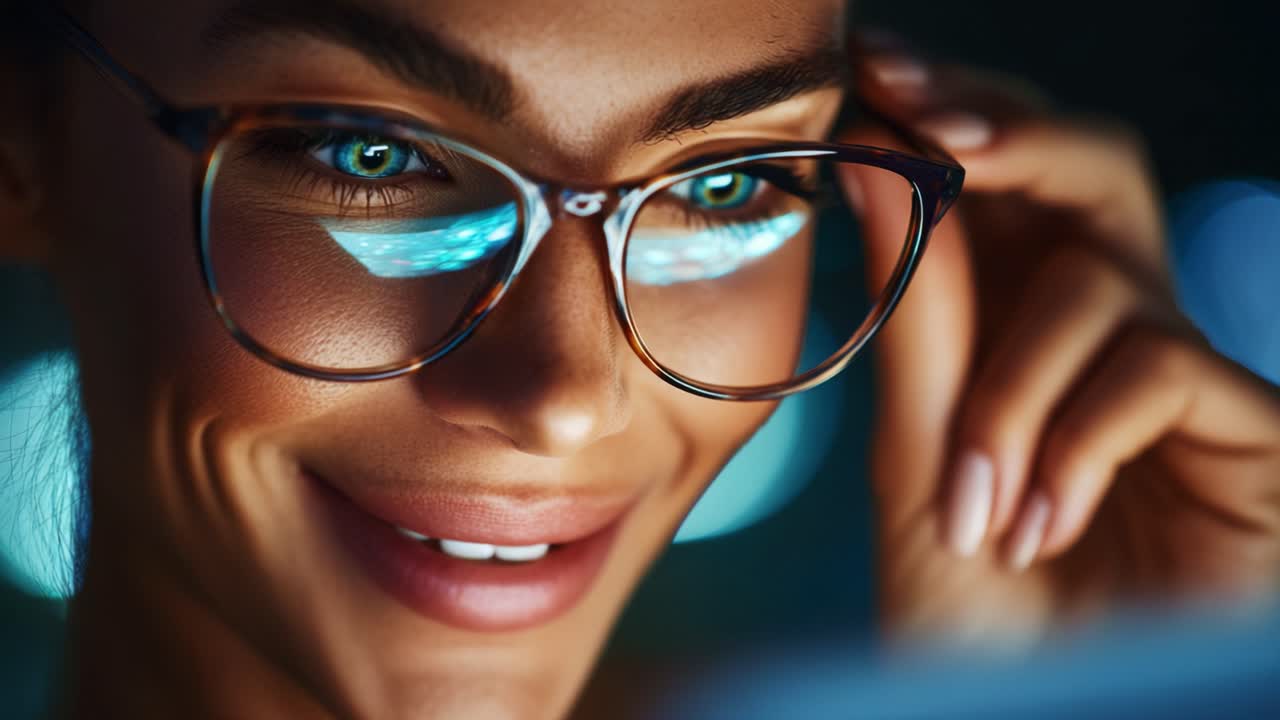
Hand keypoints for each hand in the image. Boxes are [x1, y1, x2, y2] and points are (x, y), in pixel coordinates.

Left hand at [843, 33, 1279, 647]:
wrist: (1033, 714)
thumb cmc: (975, 605)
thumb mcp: (918, 454)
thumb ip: (917, 315)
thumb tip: (884, 167)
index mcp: (1025, 319)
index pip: (1008, 178)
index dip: (952, 112)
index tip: (876, 71)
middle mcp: (1112, 329)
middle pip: (1096, 168)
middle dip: (1011, 135)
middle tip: (933, 125)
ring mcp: (1188, 378)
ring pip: (1104, 285)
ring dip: (1010, 394)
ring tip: (974, 506)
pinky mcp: (1252, 435)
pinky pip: (1163, 369)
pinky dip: (1077, 443)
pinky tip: (1039, 523)